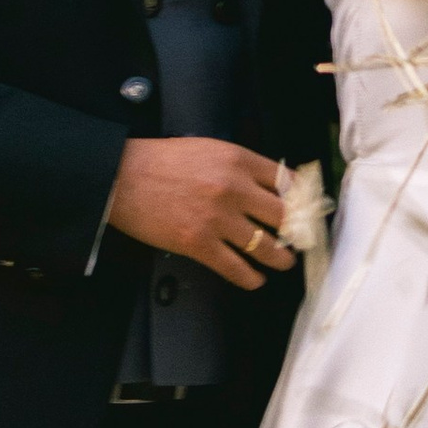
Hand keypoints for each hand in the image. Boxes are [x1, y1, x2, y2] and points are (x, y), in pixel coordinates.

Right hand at [106, 137, 296, 288]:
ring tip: (283, 261)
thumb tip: (270, 187)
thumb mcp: (208, 149)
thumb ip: (240, 166)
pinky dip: (251, 278)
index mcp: (237, 160)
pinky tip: (255, 279)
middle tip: (301, 240)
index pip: (286, 182)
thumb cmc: (160, 161)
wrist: (120, 177)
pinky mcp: (198, 244)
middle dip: (297, 232)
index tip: (307, 211)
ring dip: (280, 258)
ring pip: (266, 247)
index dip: (302, 200)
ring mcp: (217, 219)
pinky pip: (236, 268)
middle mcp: (233, 188)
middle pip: (284, 216)